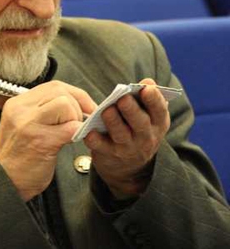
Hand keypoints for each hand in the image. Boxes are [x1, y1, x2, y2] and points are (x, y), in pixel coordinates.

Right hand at [0, 80, 95, 201]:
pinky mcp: (41, 141)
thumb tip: (74, 104)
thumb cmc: (17, 158)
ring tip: (70, 133)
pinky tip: (71, 141)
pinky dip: (77, 132)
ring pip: (65, 104)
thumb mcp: (24, 126)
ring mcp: (30, 124)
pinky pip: (70, 127)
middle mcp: (21, 110)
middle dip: (79, 104)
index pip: (53, 86)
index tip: (85, 106)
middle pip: (60, 91)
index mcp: (18, 104)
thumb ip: (44, 112)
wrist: (3, 182)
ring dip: (75, 118)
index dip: (75, 94)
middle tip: (81, 121)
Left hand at [85, 78, 169, 197]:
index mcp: (157, 124)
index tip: (147, 88)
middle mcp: (145, 138)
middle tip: (123, 98)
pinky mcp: (108, 154)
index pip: (160, 111)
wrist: (129, 167)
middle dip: (131, 110)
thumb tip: (148, 82)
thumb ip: (148, 99)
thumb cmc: (138, 130)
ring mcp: (127, 148)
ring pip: (121, 135)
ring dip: (113, 122)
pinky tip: (89, 132)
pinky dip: (95, 140)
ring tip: (107, 110)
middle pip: (140, 124)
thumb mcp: (149, 117)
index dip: (154, 99)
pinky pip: (100, 147)